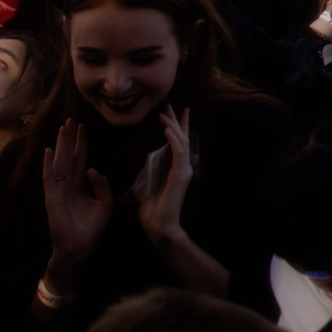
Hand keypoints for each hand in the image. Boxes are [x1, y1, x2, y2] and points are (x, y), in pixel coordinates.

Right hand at [42, 120, 113, 273]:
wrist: (80, 247)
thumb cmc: (91, 227)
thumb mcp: (104, 203)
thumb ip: (102, 185)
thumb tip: (93, 169)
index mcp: (80, 184)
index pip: (81, 159)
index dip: (82, 143)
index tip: (83, 126)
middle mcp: (67, 184)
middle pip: (69, 156)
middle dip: (70, 139)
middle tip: (71, 119)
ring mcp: (58, 190)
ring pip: (59, 163)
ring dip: (60, 146)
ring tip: (62, 129)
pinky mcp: (52, 199)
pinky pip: (50, 179)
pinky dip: (48, 165)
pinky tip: (48, 151)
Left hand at [137, 109, 196, 251]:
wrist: (159, 226)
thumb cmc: (153, 210)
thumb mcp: (149, 184)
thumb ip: (152, 170)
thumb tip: (148, 157)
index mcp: (176, 169)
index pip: (178, 143)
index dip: (177, 126)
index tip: (174, 111)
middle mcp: (183, 168)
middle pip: (182, 138)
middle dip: (176, 121)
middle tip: (170, 105)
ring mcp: (183, 171)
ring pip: (181, 142)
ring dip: (172, 126)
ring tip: (164, 114)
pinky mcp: (180, 176)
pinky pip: (179, 154)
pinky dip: (173, 140)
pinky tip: (167, 130)